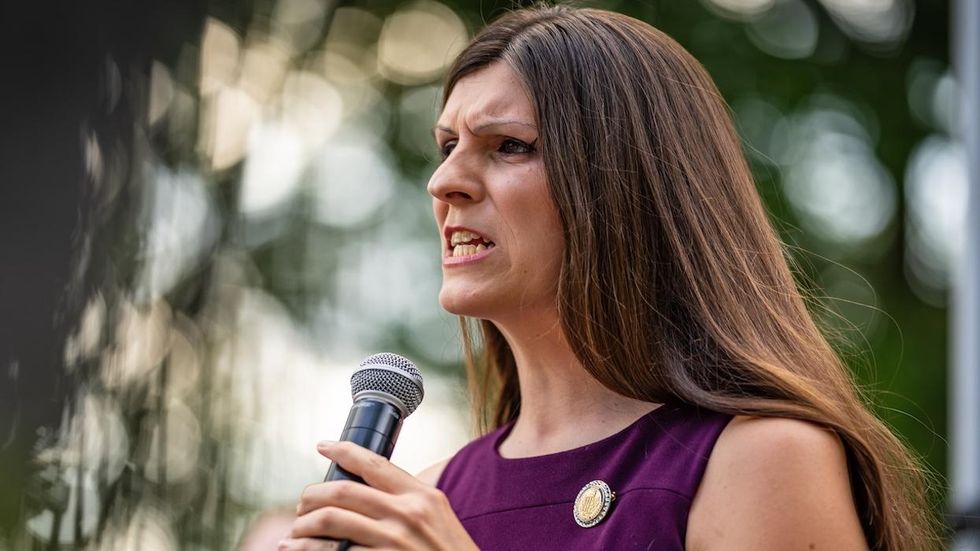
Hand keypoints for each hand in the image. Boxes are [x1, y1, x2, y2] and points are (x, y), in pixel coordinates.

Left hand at [279, 441, 478, 550]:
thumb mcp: (439, 520)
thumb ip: (411, 502)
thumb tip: (372, 489)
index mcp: (422, 497)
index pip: (374, 463)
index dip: (343, 450)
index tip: (323, 446)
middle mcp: (407, 514)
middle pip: (342, 491)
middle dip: (311, 496)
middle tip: (301, 505)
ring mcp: (393, 542)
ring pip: (331, 522)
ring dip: (303, 527)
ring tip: (294, 534)